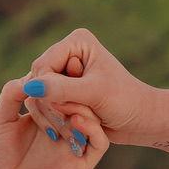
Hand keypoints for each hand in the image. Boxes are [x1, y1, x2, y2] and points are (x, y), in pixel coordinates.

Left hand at [0, 77, 108, 168]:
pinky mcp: (82, 164)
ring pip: (91, 118)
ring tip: (65, 99)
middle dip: (71, 90)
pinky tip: (76, 119)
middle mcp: (61, 130)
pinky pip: (100, 142)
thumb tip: (30, 74)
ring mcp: (73, 146)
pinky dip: (93, 128)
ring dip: (81, 106)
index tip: (55, 65)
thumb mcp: (0, 120)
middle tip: (64, 80)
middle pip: (77, 101)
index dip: (58, 78)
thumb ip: (11, 94)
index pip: (59, 91)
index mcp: (43, 118)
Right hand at [23, 29, 160, 145]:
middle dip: (52, 103)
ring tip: (75, 124)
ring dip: (53, 113)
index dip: (47, 90)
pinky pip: (43, 104)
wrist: (138, 119)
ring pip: (37, 94)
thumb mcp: (94, 94)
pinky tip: (70, 126)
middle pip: (37, 79)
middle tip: (73, 120)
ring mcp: (63, 71)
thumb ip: (62, 89)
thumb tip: (30, 86)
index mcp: (77, 41)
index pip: (42, 66)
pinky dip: (54, 118)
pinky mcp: (62, 89)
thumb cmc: (124, 102)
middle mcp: (68, 52)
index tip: (68, 109)